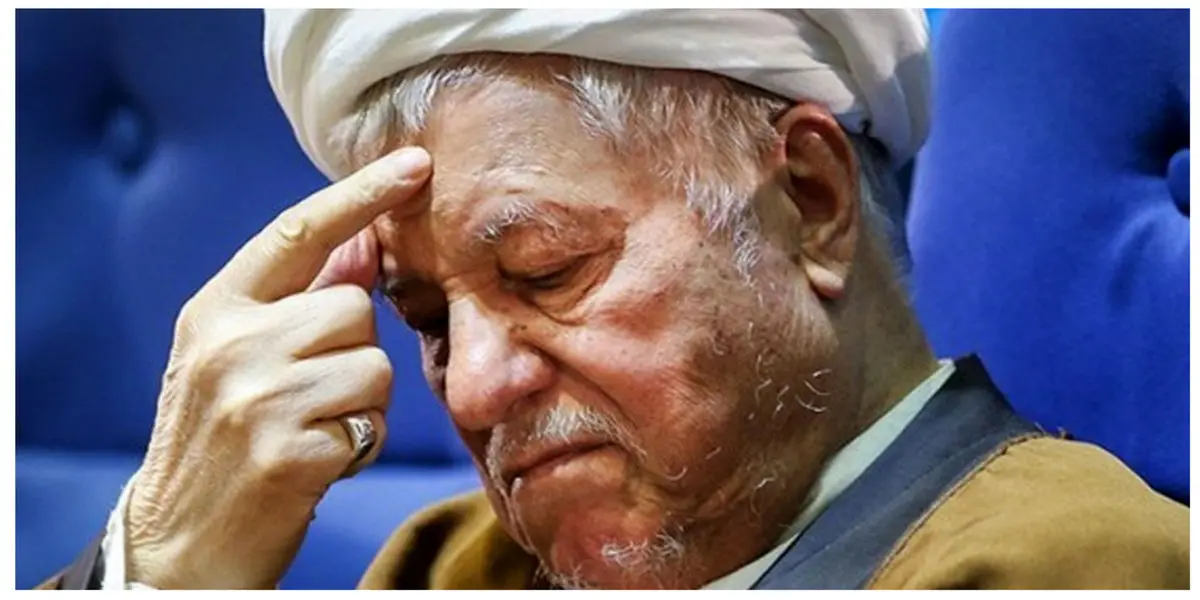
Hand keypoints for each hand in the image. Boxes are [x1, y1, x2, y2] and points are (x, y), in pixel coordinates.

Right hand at [123, 147, 432, 588]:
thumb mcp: (236, 357)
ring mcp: (257, 396)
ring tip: (314, 428)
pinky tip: (317, 462)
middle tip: (314, 394)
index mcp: (215, 310)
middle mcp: (230, 343)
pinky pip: (371, 422)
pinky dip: (359, 444)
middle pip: (355, 306)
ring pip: (374, 363)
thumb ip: (296, 300)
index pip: (297, 231)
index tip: (415, 162)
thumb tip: (362, 244)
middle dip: (354, 349)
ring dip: (362, 401)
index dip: (361, 193)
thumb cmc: (220, 440)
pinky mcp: (289, 450)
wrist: (181, 540)